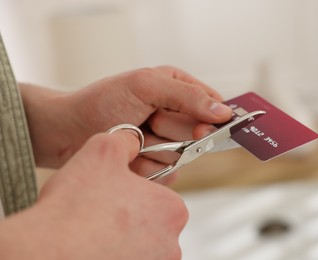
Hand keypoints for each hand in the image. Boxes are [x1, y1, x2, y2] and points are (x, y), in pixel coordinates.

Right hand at [0, 131, 187, 259]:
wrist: (48, 252)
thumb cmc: (78, 205)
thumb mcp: (103, 151)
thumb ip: (126, 140)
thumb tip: (132, 139)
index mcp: (173, 210)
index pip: (159, 195)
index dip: (134, 190)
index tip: (114, 192)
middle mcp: (171, 244)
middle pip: (151, 221)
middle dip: (129, 215)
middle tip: (101, 210)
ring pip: (139, 244)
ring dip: (121, 237)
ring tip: (94, 229)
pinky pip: (126, 259)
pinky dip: (113, 254)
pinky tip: (92, 247)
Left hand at [21, 66, 231, 180]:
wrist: (69, 132)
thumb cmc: (103, 101)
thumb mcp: (145, 85)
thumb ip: (186, 95)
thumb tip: (223, 111)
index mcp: (178, 88)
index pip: (214, 105)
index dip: (215, 119)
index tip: (208, 129)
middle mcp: (177, 115)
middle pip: (200, 134)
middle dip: (172, 131)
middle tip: (150, 121)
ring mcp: (168, 142)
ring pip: (183, 156)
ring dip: (155, 148)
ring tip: (133, 137)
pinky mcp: (157, 164)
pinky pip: (168, 174)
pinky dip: (146, 166)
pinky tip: (129, 155)